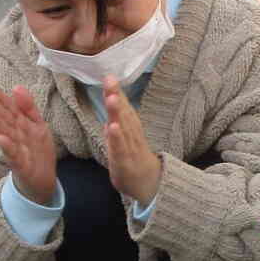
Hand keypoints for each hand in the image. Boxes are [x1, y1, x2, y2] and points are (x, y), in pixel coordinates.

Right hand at [0, 83, 58, 205]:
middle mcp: (15, 136)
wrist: (42, 181)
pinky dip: (7, 147)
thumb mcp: (37, 125)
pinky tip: (0, 138)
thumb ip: (27, 107)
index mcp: (19, 125)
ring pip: (5, 134)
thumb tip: (17, 87)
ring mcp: (16, 151)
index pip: (8, 108)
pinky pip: (13, 155)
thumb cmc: (36, 151)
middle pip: (4, 119)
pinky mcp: (20, 166)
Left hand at [101, 76, 163, 205]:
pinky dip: (116, 138)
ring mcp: (129, 148)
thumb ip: (117, 123)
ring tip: (112, 97)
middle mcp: (132, 134)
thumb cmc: (135, 159)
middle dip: (116, 95)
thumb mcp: (125, 138)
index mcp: (131, 128)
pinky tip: (112, 127)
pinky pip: (120, 149)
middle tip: (110, 79)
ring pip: (123, 128)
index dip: (116, 92)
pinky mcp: (125, 162)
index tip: (110, 75)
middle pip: (123, 112)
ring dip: (117, 113)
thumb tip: (109, 109)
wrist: (150, 185)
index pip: (123, 107)